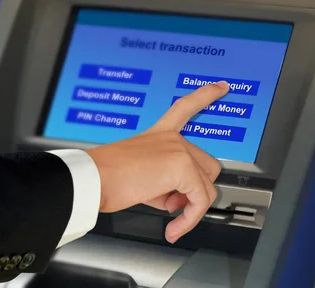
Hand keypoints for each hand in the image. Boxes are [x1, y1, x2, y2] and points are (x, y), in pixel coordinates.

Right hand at [86, 81, 228, 242]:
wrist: (93, 179)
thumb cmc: (106, 176)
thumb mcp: (141, 175)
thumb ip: (165, 183)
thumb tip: (178, 201)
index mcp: (160, 133)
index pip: (186, 107)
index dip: (206, 94)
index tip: (221, 86)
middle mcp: (173, 138)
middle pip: (207, 165)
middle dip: (195, 189)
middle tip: (173, 203)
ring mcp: (180, 150)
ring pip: (207, 186)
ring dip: (191, 208)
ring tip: (171, 219)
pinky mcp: (183, 167)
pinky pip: (199, 201)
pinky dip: (189, 219)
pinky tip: (174, 227)